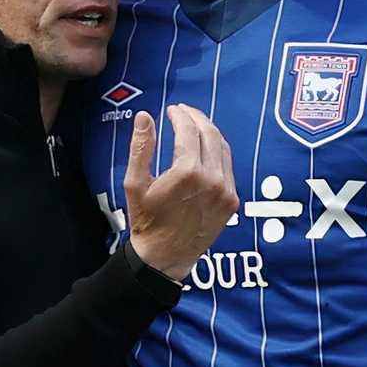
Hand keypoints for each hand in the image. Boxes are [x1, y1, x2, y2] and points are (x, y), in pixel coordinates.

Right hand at [123, 105, 238, 280]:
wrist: (164, 257)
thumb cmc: (146, 221)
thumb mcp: (134, 183)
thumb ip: (140, 147)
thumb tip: (144, 117)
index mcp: (188, 173)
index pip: (189, 131)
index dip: (180, 116)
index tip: (172, 110)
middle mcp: (212, 179)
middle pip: (209, 134)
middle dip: (196, 118)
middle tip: (183, 112)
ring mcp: (225, 191)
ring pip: (222, 148)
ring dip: (209, 132)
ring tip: (194, 126)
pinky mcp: (232, 201)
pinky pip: (228, 167)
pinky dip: (217, 152)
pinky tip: (205, 149)